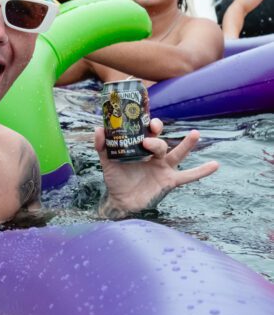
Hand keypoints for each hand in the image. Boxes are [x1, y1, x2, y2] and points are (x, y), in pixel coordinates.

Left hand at [95, 118, 218, 218]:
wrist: (121, 202)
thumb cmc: (116, 179)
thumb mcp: (107, 161)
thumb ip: (102, 146)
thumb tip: (99, 129)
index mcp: (139, 147)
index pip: (145, 130)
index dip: (146, 121)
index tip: (144, 113)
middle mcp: (153, 155)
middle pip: (159, 139)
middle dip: (157, 132)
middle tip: (153, 128)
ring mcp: (163, 167)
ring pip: (176, 153)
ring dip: (186, 144)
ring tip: (195, 134)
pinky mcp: (169, 181)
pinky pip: (188, 176)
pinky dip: (201, 171)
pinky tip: (214, 165)